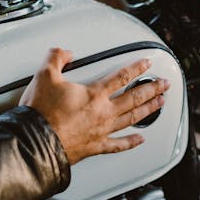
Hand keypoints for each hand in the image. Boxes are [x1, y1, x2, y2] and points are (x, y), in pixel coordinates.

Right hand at [19, 48, 169, 164]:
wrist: (35, 142)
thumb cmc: (41, 114)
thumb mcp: (44, 75)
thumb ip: (56, 58)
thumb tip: (64, 52)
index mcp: (94, 94)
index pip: (122, 77)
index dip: (136, 68)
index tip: (146, 64)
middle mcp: (103, 112)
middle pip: (134, 98)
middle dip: (152, 89)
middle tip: (163, 85)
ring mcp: (101, 131)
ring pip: (132, 118)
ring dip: (148, 110)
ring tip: (160, 104)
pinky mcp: (95, 147)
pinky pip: (118, 145)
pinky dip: (130, 142)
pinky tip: (140, 139)